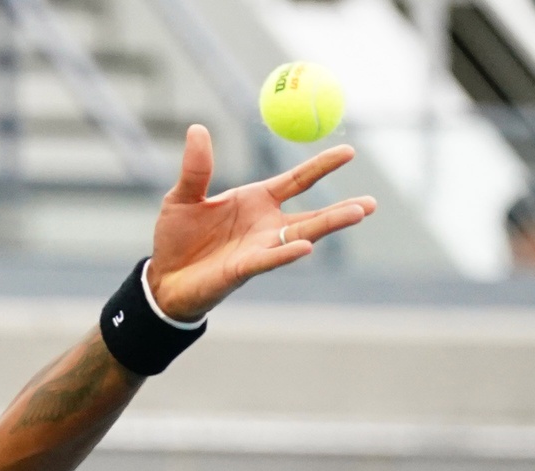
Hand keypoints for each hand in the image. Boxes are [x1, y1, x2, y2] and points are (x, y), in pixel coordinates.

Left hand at [147, 124, 376, 322]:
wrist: (163, 278)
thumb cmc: (177, 239)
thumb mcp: (182, 197)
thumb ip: (196, 168)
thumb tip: (197, 129)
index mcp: (256, 201)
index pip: (297, 180)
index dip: (321, 167)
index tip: (349, 152)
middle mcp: (265, 226)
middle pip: (311, 214)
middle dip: (340, 210)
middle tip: (371, 203)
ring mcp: (258, 248)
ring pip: (300, 236)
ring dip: (328, 226)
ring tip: (358, 214)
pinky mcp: (243, 269)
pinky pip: (269, 259)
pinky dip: (286, 252)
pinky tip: (305, 247)